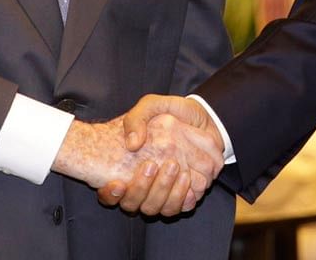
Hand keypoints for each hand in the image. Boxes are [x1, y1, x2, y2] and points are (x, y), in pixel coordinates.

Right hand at [52, 111, 220, 216]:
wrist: (206, 119)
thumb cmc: (175, 113)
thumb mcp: (152, 106)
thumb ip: (136, 118)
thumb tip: (132, 144)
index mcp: (127, 166)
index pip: (109, 193)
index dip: (109, 194)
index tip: (118, 182)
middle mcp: (141, 184)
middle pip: (132, 204)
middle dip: (141, 188)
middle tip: (152, 165)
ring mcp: (160, 193)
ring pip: (154, 209)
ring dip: (163, 191)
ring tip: (176, 169)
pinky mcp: (181, 197)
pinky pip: (178, 209)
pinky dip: (182, 199)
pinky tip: (187, 185)